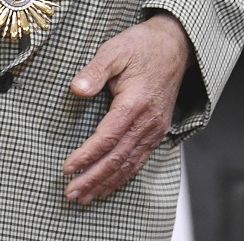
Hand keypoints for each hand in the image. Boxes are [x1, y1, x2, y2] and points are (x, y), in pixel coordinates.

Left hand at [64, 13, 190, 205]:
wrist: (176, 45)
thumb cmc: (143, 46)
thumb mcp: (115, 49)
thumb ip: (95, 70)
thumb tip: (76, 90)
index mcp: (135, 102)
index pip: (107, 138)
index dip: (86, 156)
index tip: (67, 169)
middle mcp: (148, 121)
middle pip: (117, 158)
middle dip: (93, 178)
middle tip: (71, 194)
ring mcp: (156, 128)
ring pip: (129, 164)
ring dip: (106, 183)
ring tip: (85, 198)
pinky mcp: (158, 130)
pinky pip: (140, 160)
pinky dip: (124, 177)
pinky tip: (110, 185)